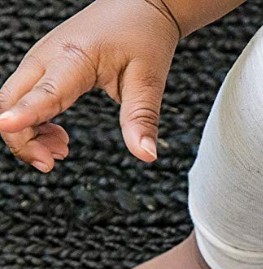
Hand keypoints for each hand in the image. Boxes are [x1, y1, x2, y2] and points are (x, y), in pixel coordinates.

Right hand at [0, 0, 180, 172]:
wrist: (137, 7)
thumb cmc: (142, 38)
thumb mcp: (149, 79)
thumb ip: (143, 118)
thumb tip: (147, 155)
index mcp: (73, 57)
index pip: (42, 92)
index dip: (23, 113)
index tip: (7, 125)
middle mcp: (46, 57)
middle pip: (10, 101)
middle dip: (23, 139)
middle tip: (55, 161)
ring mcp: (39, 61)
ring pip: (11, 101)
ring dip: (28, 134)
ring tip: (63, 150)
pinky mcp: (41, 67)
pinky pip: (22, 98)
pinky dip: (32, 124)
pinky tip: (59, 137)